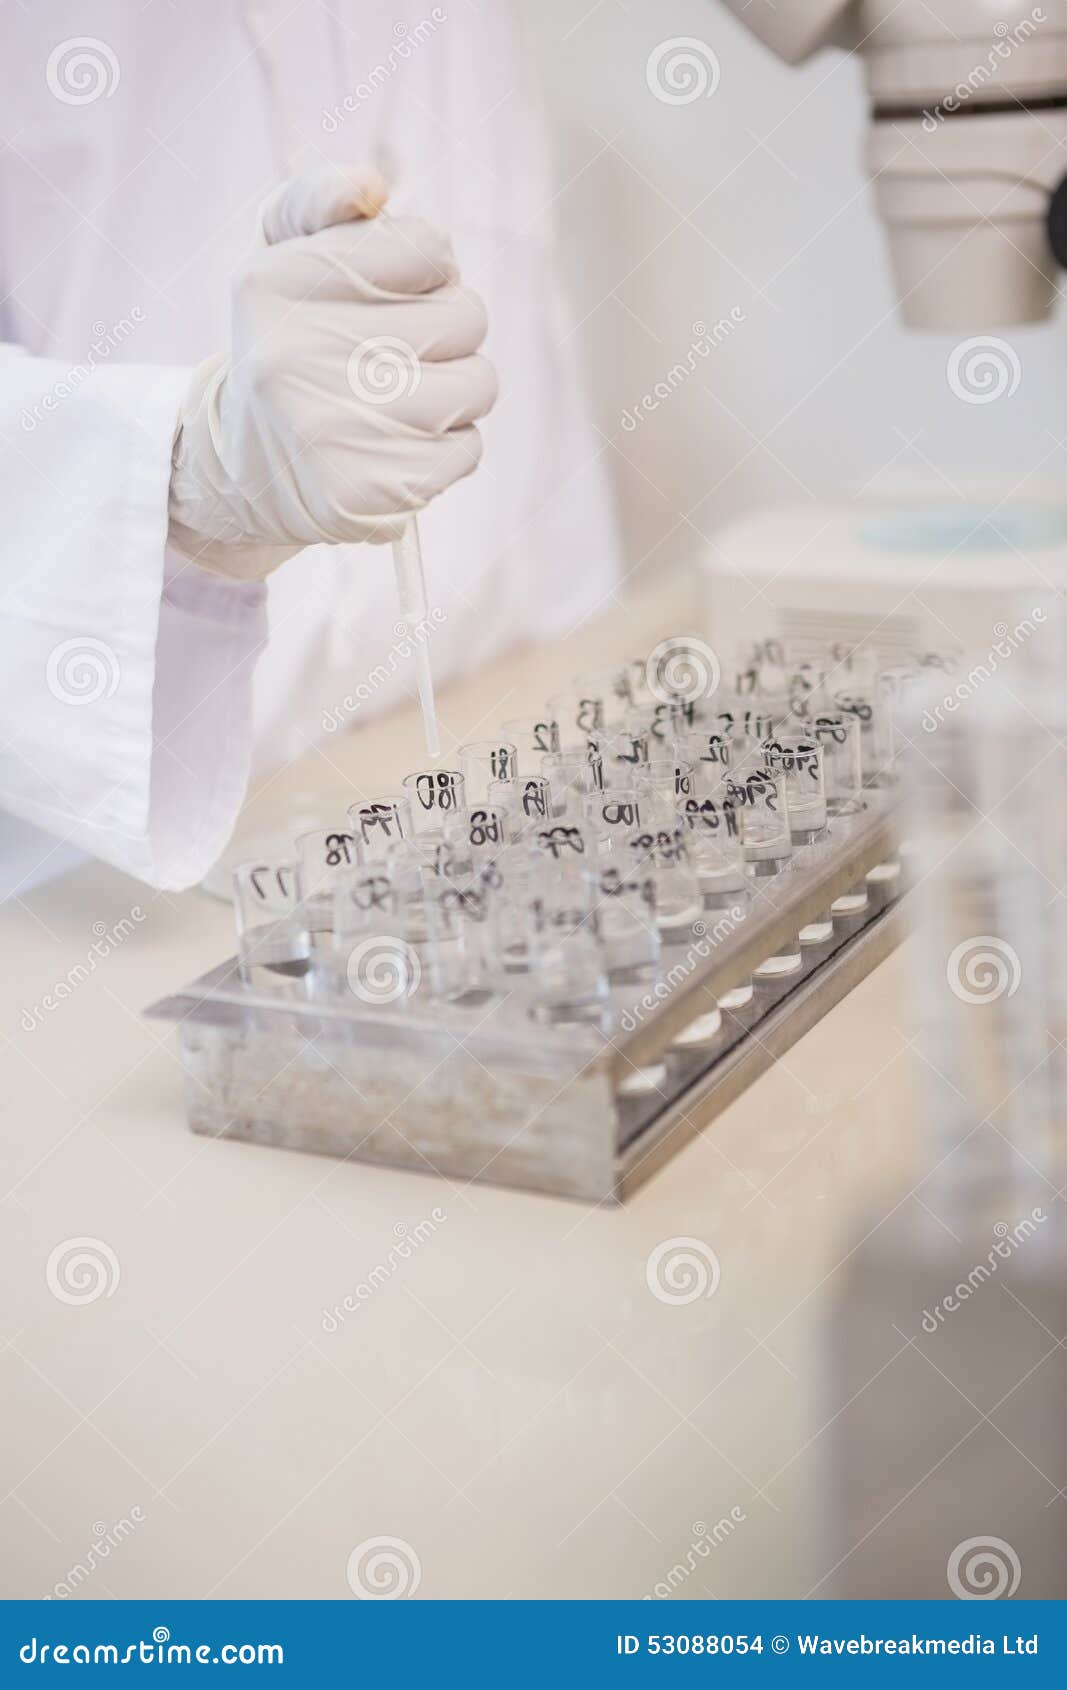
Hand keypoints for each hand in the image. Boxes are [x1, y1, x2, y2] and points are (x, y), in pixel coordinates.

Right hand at [168, 163, 495, 579]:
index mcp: (276, 281)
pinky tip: (399, 449)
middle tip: (397, 355)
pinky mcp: (367, 491)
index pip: (427, 245)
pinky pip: (468, 450)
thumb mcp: (284, 258)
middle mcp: (296, 355)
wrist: (248, 470)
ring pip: (478, 384)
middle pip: (467, 316)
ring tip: (402, 402)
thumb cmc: (290, 344)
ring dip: (456, 392)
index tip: (393, 293)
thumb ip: (320, 200)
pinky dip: (448, 449)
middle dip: (447, 333)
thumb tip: (369, 185)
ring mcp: (331, 429)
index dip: (428, 270)